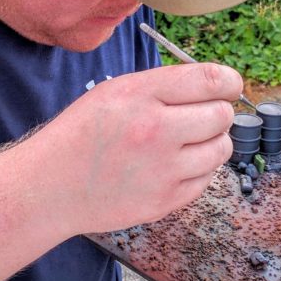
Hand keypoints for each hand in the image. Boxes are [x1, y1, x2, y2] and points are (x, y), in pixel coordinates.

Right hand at [22, 63, 241, 236]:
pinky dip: (197, 171)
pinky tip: (172, 167)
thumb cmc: (81, 136)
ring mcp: (162, 169)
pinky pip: (206, 180)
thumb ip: (162, 87)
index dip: (229, 82)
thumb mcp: (114, 93)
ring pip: (220, 149)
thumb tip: (214, 87)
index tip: (229, 87)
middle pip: (222, 115)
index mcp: (140, 95)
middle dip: (217, 113)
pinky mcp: (165, 201)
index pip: (211, 80)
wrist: (51, 187)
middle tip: (198, 118)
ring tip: (185, 144)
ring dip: (211, 143)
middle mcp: (155, 130)